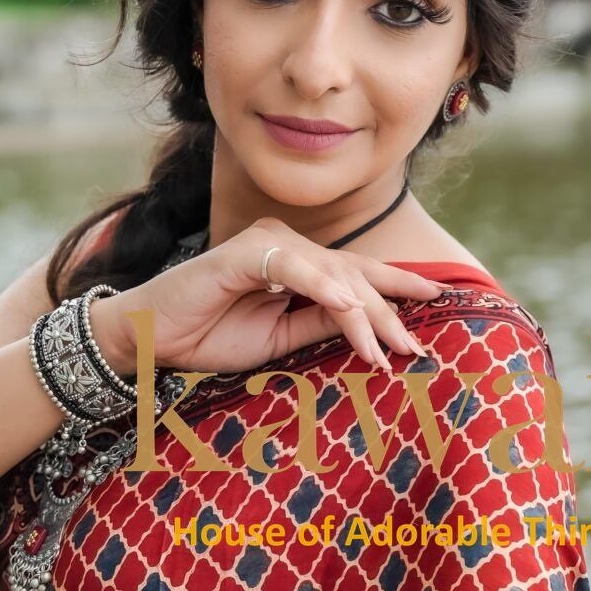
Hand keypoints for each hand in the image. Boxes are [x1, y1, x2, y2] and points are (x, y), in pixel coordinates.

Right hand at [90, 216, 449, 379]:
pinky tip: (351, 311)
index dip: (400, 288)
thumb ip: (322, 325)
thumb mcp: (281, 339)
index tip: (440, 304)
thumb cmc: (211, 336)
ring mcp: (268, 244)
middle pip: (357, 274)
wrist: (151, 339)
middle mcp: (289, 246)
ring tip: (390, 346)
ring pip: (335, 274)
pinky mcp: (245, 252)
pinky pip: (296, 269)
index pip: (360, 275)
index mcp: (300, 265)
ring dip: (366, 313)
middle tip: (418, 345)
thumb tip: (372, 326)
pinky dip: (326, 289)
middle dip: (392, 311)